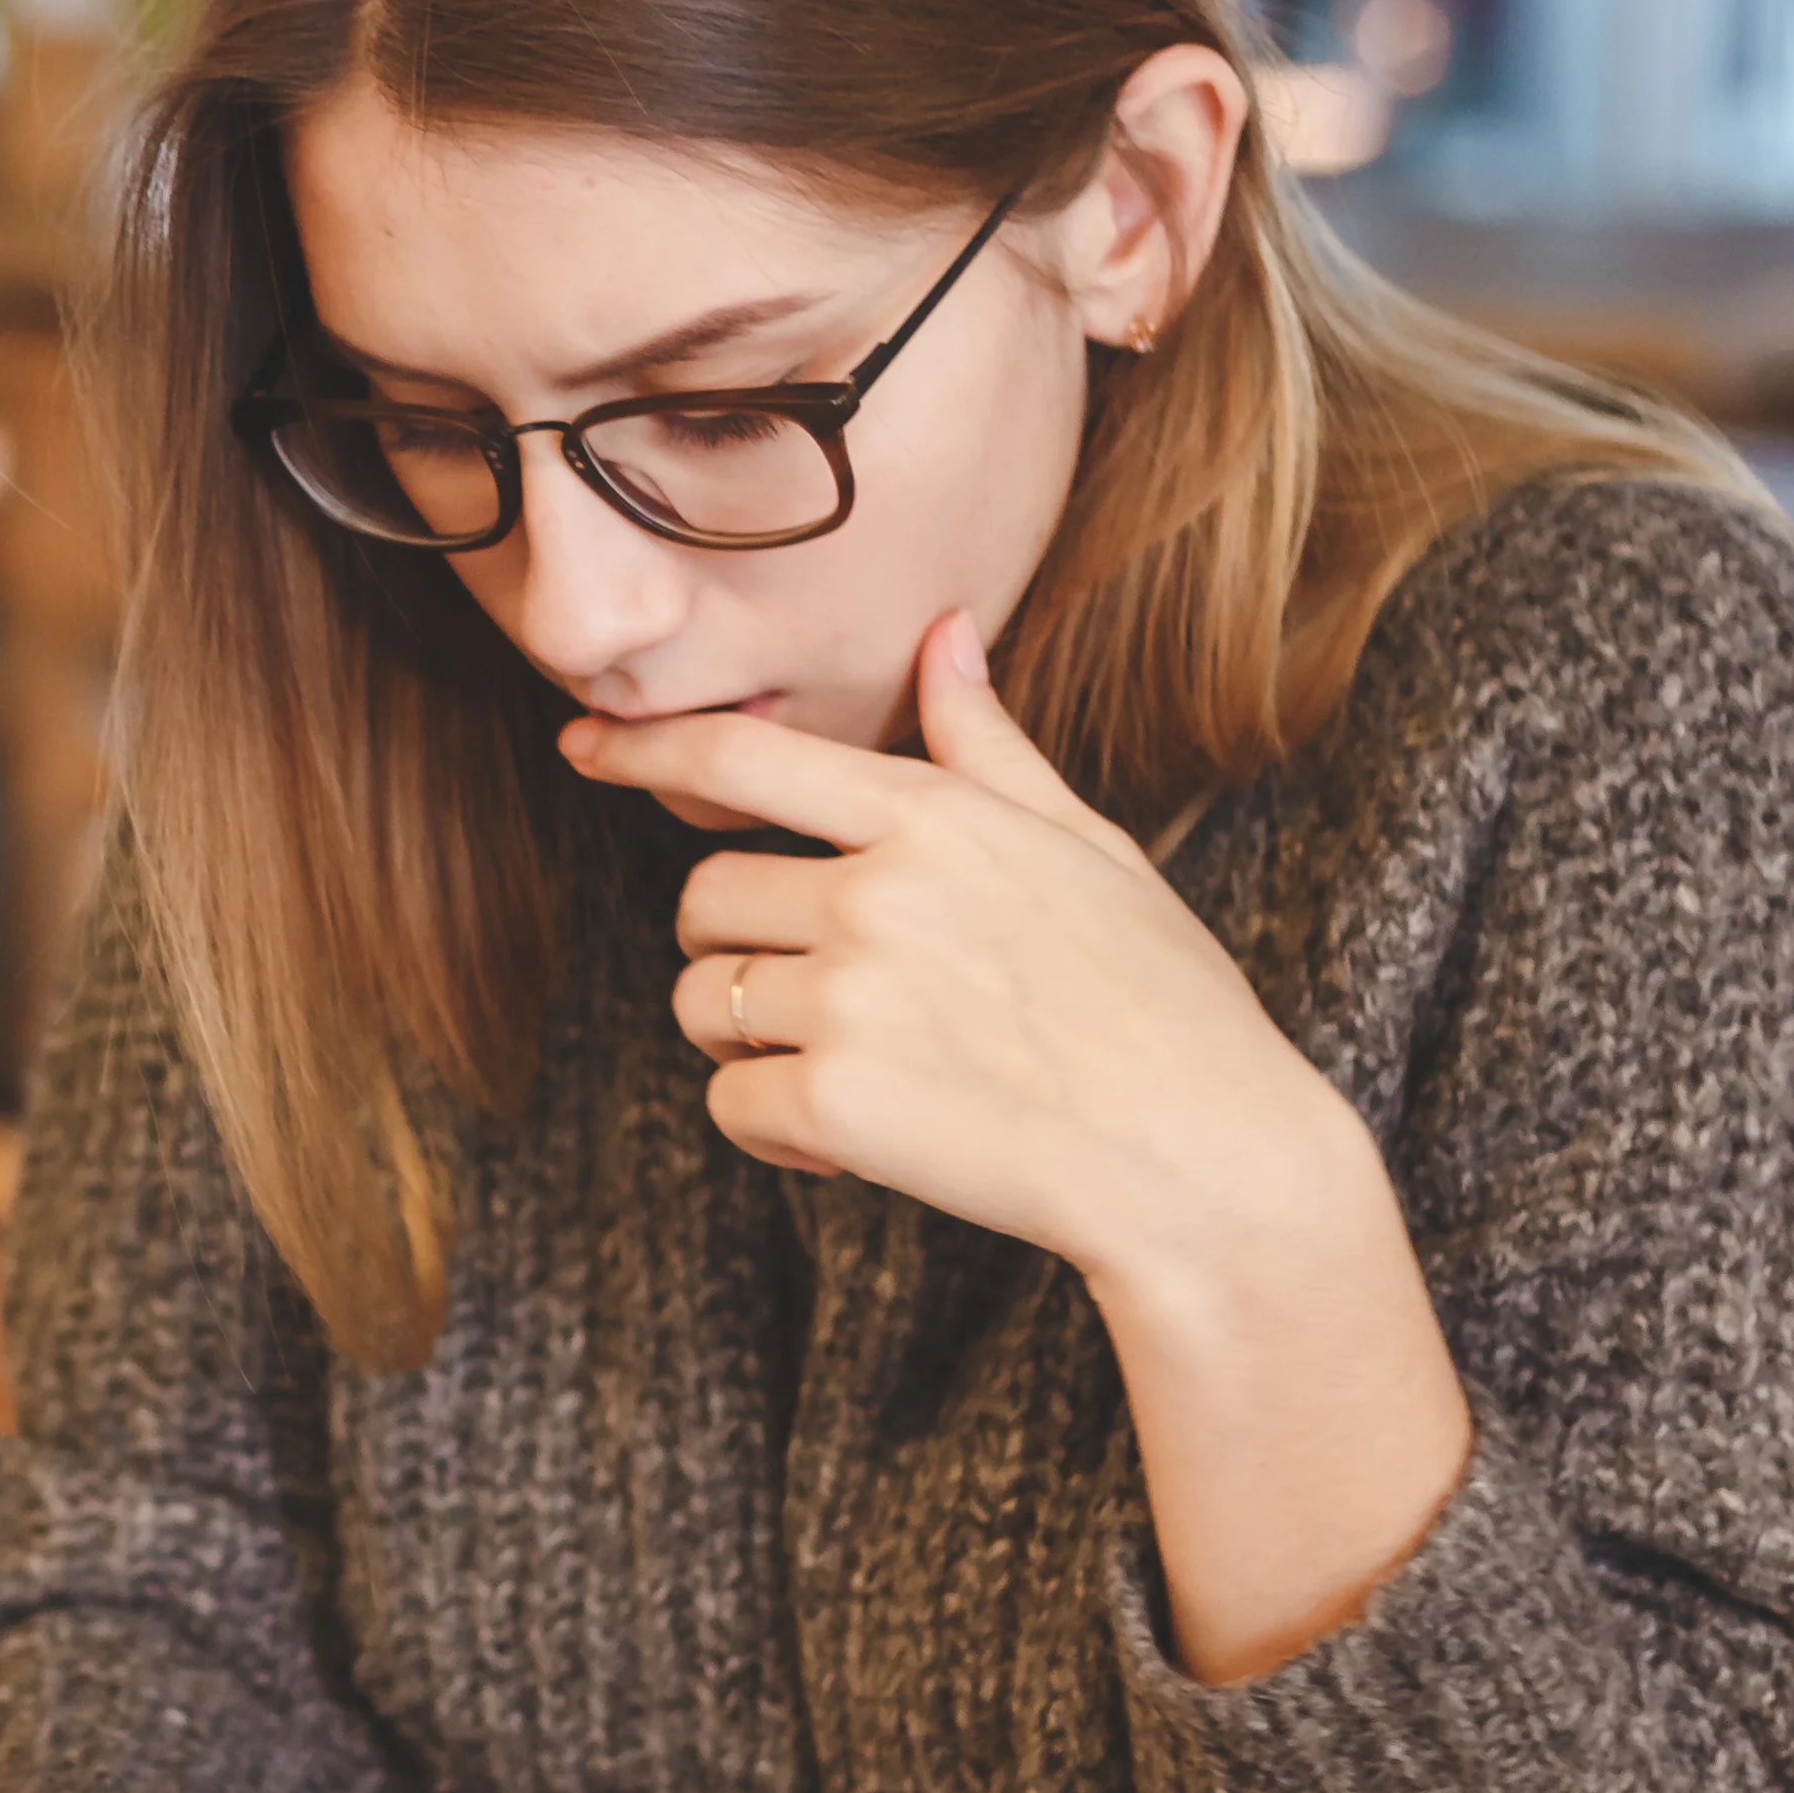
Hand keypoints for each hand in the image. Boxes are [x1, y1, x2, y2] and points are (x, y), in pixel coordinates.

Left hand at [571, 611, 1474, 1681]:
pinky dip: (777, 1132)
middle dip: (744, 949)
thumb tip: (943, 633)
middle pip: (704, 898)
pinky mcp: (838, 1106)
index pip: (744, 756)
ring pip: (707, 1004)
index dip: (645, 747)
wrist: (1210, 1159)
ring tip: (863, 1069)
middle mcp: (878, 894)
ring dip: (756, 1043)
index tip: (583, 748)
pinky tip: (862, 1142)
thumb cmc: (1162, 1002)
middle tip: (841, 999)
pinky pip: (730, 1105)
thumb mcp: (1089, 847)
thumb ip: (987, 748)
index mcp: (933, 818)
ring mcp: (854, 999)